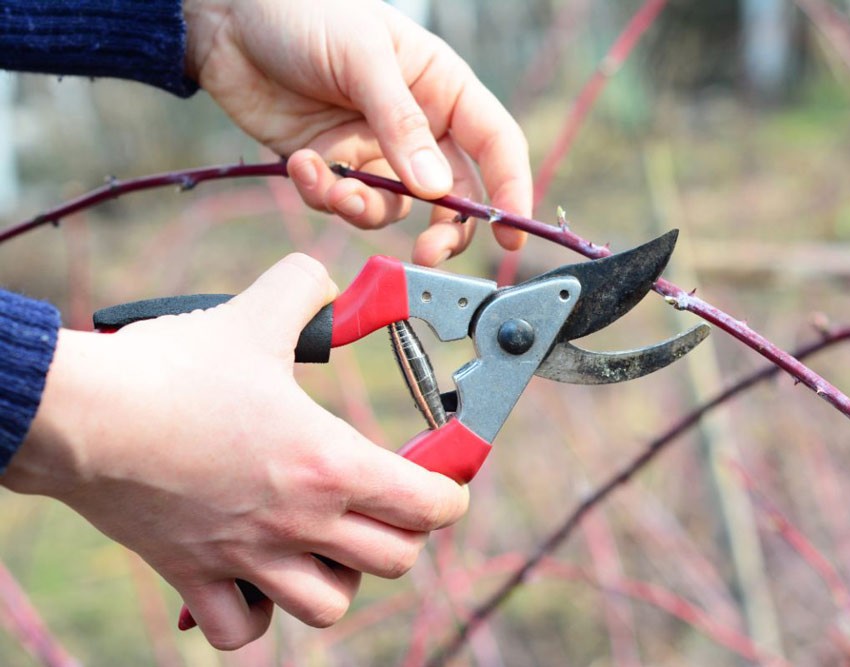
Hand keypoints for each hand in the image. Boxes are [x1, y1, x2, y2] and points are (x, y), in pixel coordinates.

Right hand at [6, 254, 468, 649]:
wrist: (83, 414)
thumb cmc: (172, 369)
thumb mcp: (254, 314)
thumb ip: (304, 288)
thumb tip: (325, 280)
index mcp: (329, 461)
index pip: (431, 505)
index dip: (450, 492)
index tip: (443, 478)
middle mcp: (300, 520)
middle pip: (396, 560)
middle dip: (404, 532)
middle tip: (385, 502)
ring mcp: (249, 556)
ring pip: (330, 606)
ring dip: (340, 578)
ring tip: (326, 543)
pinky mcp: (195, 575)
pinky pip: (241, 630)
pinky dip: (256, 613)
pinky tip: (254, 576)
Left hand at [183, 0, 530, 265]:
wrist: (229, 16)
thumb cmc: (307, 12)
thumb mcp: (363, 57)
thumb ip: (401, 124)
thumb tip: (437, 191)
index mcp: (443, 88)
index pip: (495, 145)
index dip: (510, 190)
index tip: (510, 235)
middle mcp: (416, 126)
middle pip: (451, 196)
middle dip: (443, 230)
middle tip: (427, 254)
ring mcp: (373, 149)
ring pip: (392, 208)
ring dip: (365, 209)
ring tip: (334, 186)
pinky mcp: (332, 165)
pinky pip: (341, 201)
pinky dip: (322, 192)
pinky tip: (299, 162)